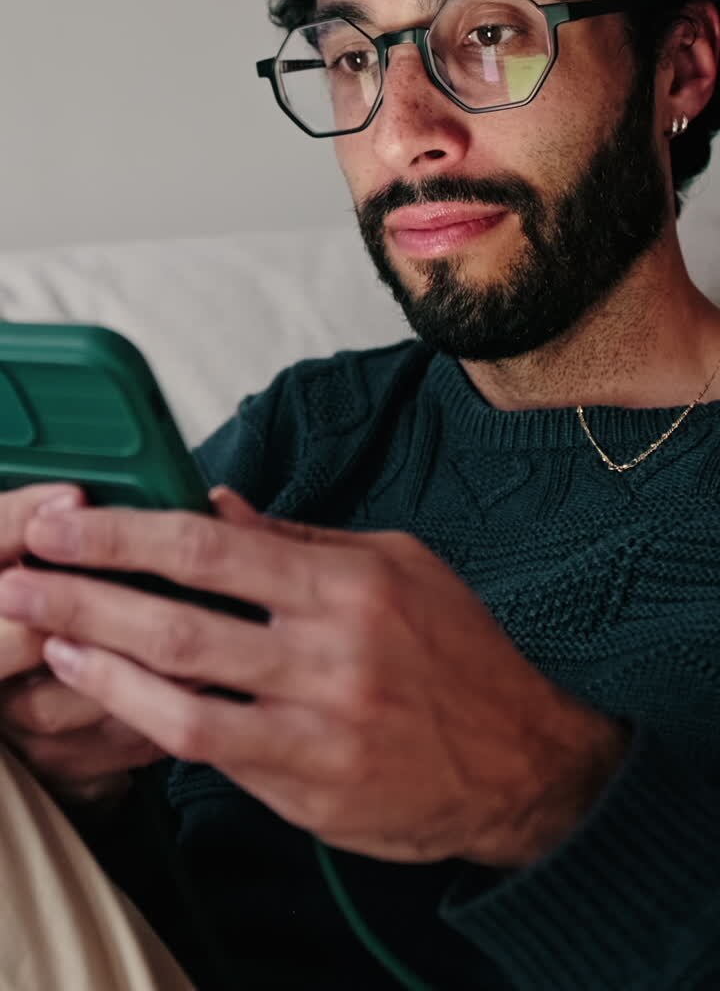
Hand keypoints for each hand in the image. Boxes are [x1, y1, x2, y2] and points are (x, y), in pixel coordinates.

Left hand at [0, 489, 627, 863]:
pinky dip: (147, 718)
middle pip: (181, 619)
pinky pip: (210, 752)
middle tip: (21, 577)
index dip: (127, 532)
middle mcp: (332, 654)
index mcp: (351, 585)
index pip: (214, 548)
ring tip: (40, 637)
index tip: (66, 522)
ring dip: (97, 662)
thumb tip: (217, 504)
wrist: (523, 760)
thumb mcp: (397, 565)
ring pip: (182, 694)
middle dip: (85, 594)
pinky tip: (106, 692)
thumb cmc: (458, 650)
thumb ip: (299, 540)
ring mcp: (318, 728)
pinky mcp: (310, 788)